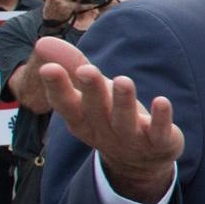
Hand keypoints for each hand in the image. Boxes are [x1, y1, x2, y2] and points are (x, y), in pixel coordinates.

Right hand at [32, 35, 182, 203]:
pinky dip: (161, 118)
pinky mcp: (158, 143)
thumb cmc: (109, 117)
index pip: (65, 104)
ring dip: (124, 102)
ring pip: (125, 121)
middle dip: (92, 91)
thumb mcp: (89, 95)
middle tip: (88, 71)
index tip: (49, 68)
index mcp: (82, 119)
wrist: (140, 162)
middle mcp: (104, 131)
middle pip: (96, 110)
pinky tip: (162, 101)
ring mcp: (131, 139)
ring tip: (124, 81)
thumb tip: (42, 41)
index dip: (57, 88)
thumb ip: (72, 67)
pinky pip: (159, 132)